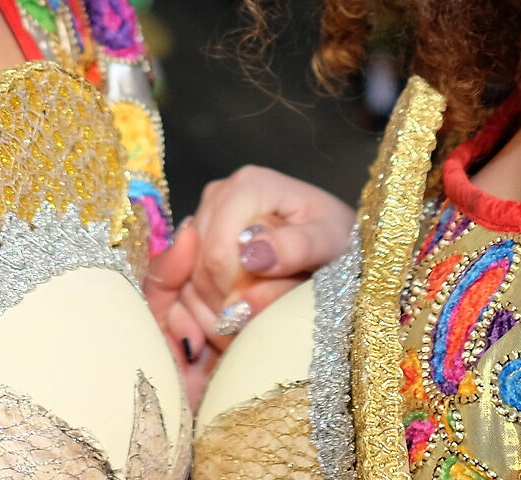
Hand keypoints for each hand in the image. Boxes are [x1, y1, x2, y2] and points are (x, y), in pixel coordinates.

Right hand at [163, 166, 352, 383]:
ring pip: (188, 282)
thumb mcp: (331, 243)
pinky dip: (202, 314)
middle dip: (225, 309)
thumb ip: (296, 250)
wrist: (335, 243)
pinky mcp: (198, 242)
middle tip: (257, 334)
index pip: (218, 253)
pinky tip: (226, 329)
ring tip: (249, 333)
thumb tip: (252, 259)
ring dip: (213, 317)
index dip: (236, 293)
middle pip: (201, 269)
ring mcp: (204, 217)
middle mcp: (218, 195)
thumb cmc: (338, 239)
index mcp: (248, 186)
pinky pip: (182, 287)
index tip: (262, 316)